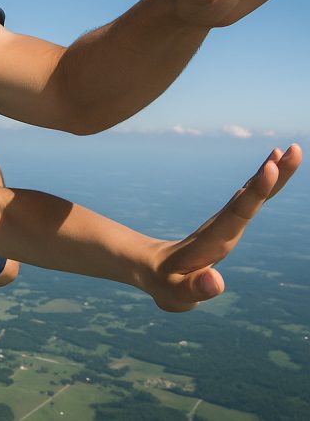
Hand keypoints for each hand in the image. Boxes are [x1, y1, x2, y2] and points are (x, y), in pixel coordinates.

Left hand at [142, 144, 301, 311]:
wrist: (150, 270)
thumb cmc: (165, 285)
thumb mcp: (175, 294)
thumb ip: (195, 290)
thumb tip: (216, 281)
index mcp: (211, 241)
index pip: (236, 213)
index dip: (255, 192)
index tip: (270, 168)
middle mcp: (220, 226)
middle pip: (248, 197)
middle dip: (272, 175)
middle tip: (293, 149)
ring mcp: (224, 223)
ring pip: (251, 194)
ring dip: (273, 174)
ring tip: (290, 151)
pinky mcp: (227, 224)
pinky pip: (249, 200)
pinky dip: (264, 185)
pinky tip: (274, 169)